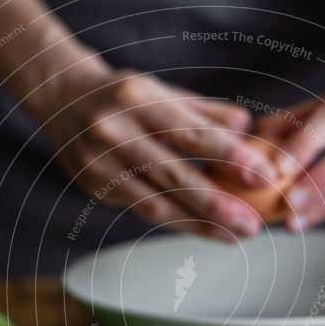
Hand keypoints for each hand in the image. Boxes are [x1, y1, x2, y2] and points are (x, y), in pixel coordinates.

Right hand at [29, 48, 278, 238]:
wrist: (60, 100)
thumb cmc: (123, 95)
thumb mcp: (161, 90)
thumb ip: (203, 111)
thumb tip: (248, 127)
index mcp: (137, 98)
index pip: (191, 133)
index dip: (230, 157)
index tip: (264, 176)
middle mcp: (114, 131)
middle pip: (173, 175)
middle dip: (217, 204)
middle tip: (251, 225)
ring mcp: (99, 164)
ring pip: (156, 203)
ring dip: (199, 224)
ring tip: (233, 235)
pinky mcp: (93, 187)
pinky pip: (143, 210)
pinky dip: (177, 221)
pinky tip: (204, 229)